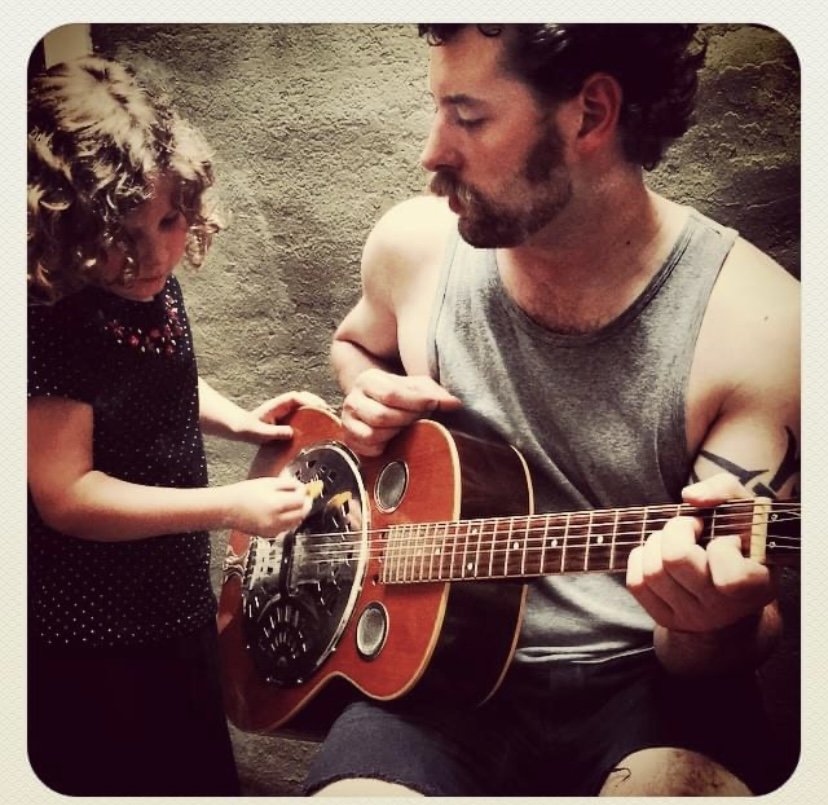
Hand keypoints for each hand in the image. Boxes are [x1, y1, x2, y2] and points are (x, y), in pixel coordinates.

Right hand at [227, 476, 311, 536]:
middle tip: (304, 496)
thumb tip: (302, 487)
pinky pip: (286, 528)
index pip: (301, 500)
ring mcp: (273, 529)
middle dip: (306, 504)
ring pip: (296, 522)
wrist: (226, 508)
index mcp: (276, 504)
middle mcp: (276, 520)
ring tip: (293, 502)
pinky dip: (289, 520)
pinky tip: (283, 512)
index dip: (304, 493)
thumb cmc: (244, 493)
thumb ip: (288, 484)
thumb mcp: (268, 482)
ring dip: (299, 512)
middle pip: (302, 513)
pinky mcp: (269, 535)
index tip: (303, 488)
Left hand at [239, 390, 331, 443]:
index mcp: (276, 405)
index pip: (295, 397)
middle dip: (316, 401)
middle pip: (303, 396)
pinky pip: (302, 411)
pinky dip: (312, 413)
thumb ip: (274, 433)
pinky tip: (320, 420)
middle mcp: (282, 404)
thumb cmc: (248, 430)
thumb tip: (292, 432)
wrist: (241, 428)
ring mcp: (285, 409)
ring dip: (316, 405)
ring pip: (304, 402)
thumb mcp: (259, 433)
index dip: (307, 400)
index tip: (318, 407)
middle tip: (328, 410)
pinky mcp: (287, 416)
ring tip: (327, 414)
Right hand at [340, 369, 461, 455]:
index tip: (433, 404)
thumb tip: (454, 404)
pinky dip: (384, 445)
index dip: (415, 402)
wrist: (377, 407)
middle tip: (420, 418)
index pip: (391, 394)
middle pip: (382, 416)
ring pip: (374, 433)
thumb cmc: (401, 397)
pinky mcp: (349, 439)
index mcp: (368, 380)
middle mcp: (353, 398)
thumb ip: (435, 393)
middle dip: (406, 420)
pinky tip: (392, 438)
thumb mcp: (418, 388)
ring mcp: (348, 420)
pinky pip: (369, 447)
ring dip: (396, 433)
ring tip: (405, 427)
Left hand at [626, 473, 775, 632]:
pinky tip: (658, 554)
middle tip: (690, 525)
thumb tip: (689, 497)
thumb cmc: (742, 540)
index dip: (722, 546)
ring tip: (675, 539)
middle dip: (677, 529)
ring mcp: (692, 618)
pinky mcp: (666, 618)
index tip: (728, 538)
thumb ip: (723, 490)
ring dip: (657, 541)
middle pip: (675, 560)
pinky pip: (636, 583)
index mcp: (754, 589)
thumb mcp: (746, 509)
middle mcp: (722, 609)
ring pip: (652, 571)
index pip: (730, 575)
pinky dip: (640, 558)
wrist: (737, 588)